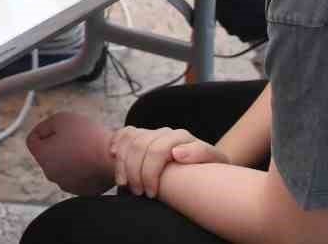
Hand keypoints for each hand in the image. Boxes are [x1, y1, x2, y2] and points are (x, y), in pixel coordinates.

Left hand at [26, 112, 116, 195]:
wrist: (114, 158)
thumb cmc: (89, 138)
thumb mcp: (63, 119)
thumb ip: (47, 124)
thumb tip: (44, 132)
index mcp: (43, 157)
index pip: (33, 140)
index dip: (45, 129)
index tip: (59, 127)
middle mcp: (51, 175)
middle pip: (48, 153)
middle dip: (58, 143)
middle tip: (75, 136)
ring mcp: (67, 185)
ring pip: (63, 165)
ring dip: (70, 156)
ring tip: (85, 147)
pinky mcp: (82, 190)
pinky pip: (76, 175)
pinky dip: (81, 168)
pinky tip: (91, 159)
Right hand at [109, 126, 230, 197]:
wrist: (204, 165)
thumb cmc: (208, 168)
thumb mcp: (215, 161)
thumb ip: (201, 153)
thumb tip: (177, 153)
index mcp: (181, 137)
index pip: (157, 150)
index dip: (149, 173)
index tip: (152, 194)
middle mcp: (165, 133)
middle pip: (139, 146)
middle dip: (134, 172)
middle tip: (137, 193)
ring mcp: (152, 133)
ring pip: (129, 141)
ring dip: (123, 164)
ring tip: (125, 185)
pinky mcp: (142, 136)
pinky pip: (124, 134)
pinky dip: (116, 143)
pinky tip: (113, 155)